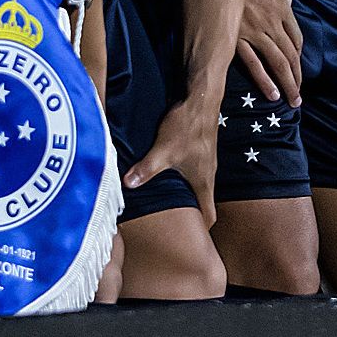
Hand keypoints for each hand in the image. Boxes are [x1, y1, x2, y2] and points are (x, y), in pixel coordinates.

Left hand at [125, 98, 219, 225]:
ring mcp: (205, 161)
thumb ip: (146, 169)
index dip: (201, 230)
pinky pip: (193, 170)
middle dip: (190, 215)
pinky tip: (167, 173)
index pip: (209, 215)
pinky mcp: (200, 148)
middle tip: (172, 225)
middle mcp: (208, 174)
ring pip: (197, 186)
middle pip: (203, 203)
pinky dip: (182, 177)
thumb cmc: (187, 125)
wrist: (202, 97)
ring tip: (166, 201)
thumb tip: (127, 185)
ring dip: (185, 195)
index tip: (191, 240)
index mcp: (203, 182)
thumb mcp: (163, 150)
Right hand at [234, 0, 302, 104]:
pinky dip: (264, 80)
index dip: (298, 57)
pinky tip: (272, 93)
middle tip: (299, 96)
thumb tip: (288, 5)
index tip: (297, 69)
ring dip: (287, 83)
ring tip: (291, 100)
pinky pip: (253, 63)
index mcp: (283, 8)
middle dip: (297, 78)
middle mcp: (273, 23)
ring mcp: (256, 32)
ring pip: (278, 62)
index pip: (296, 38)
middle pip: (291, 55)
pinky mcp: (237, 38)